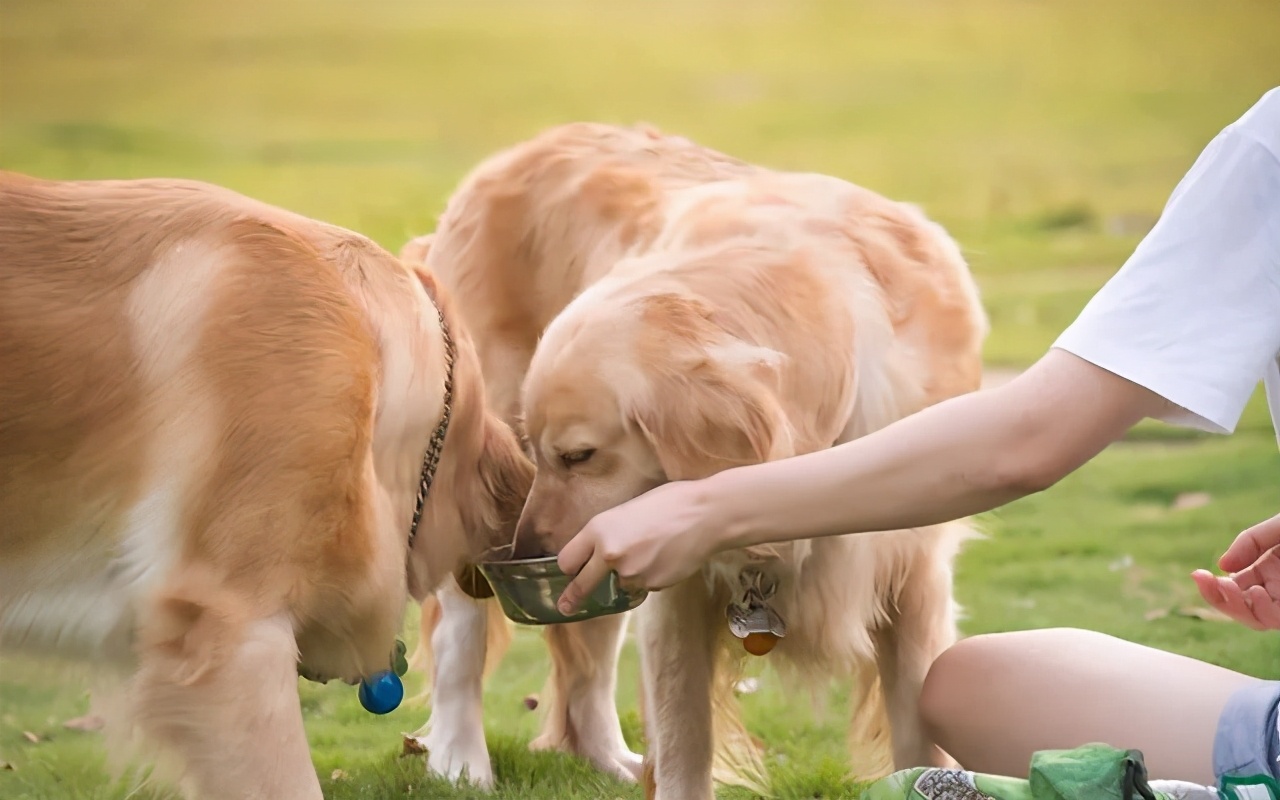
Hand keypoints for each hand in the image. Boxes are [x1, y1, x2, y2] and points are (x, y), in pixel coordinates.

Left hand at [555, 479, 727, 614]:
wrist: (706, 515)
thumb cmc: (670, 503)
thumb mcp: (627, 510)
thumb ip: (609, 533)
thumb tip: (598, 552)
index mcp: (599, 529)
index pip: (567, 559)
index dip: (569, 566)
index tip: (569, 573)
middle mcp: (608, 553)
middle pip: (582, 585)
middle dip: (573, 598)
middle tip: (565, 607)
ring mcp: (630, 573)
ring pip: (621, 583)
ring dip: (630, 575)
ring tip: (653, 550)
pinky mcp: (651, 585)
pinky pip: (644, 585)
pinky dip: (651, 576)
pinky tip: (665, 557)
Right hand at [1192, 513, 1279, 630]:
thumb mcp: (1277, 528)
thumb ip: (1250, 541)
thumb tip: (1222, 566)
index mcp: (1267, 569)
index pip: (1231, 587)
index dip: (1211, 585)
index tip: (1198, 574)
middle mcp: (1274, 588)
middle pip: (1238, 606)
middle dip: (1216, 597)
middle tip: (1202, 579)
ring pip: (1253, 618)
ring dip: (1235, 606)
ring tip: (1227, 585)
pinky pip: (1274, 620)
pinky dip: (1261, 611)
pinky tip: (1256, 593)